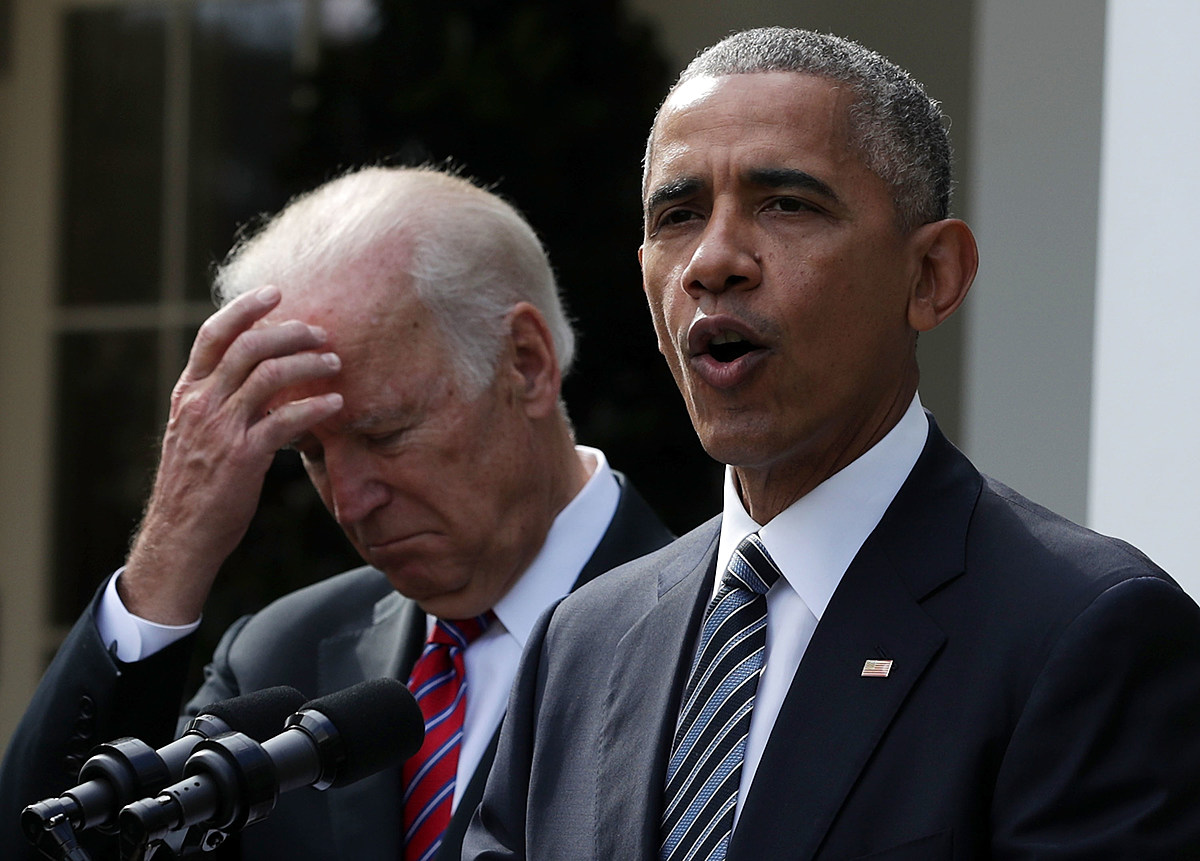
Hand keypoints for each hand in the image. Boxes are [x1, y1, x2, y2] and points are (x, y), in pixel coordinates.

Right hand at [120, 286, 343, 623]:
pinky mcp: (243, 456)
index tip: (275, 292)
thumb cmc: (196, 485)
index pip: (213, 335)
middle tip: (321, 333)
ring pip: (269, 375)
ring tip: (335, 363)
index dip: (244, 308)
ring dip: (309, 363)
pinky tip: (337, 405)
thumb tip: (260, 379)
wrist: (181, 535)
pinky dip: (316, 407)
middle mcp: (201, 403)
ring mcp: (221, 429)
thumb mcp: (196, 433)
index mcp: (188, 393)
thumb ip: (220, 402)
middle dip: (290, 332)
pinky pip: (287, 420)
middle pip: (249, 346)